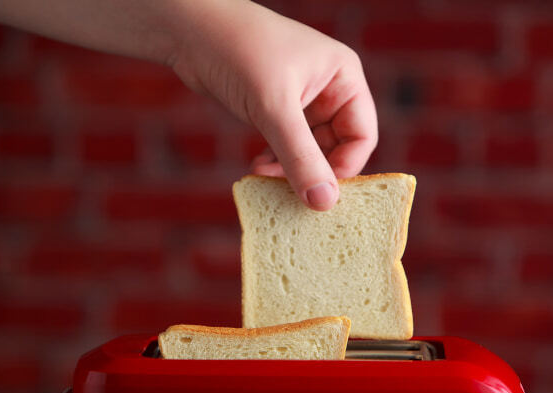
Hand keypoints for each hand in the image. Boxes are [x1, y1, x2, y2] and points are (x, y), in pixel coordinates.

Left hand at [170, 0, 377, 210]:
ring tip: (265, 175)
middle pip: (337, 148)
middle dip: (312, 171)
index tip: (319, 194)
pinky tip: (257, 166)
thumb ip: (300, 157)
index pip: (362, 136)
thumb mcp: (274, 107)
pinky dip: (276, 160)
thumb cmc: (239, 50)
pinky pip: (288, 146)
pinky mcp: (276, 109)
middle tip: (287, 190)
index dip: (345, 169)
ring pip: (310, 150)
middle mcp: (328, 89)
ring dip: (291, 169)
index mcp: (344, 78)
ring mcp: (302, 100)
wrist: (190, 30)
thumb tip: (324, 202)